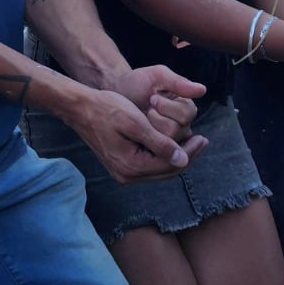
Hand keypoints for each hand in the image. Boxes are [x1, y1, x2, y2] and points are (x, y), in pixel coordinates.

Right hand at [66, 88, 208, 184]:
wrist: (80, 108)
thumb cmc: (107, 109)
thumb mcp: (136, 123)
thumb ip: (160, 143)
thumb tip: (183, 160)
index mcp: (132, 166)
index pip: (170, 166)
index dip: (190, 153)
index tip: (203, 138)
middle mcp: (127, 175)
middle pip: (166, 172)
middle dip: (186, 157)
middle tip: (203, 140)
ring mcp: (123, 173)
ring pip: (159, 170)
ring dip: (176, 157)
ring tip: (192, 142)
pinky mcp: (121, 166)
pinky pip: (149, 165)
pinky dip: (163, 156)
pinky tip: (172, 144)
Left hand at [107, 64, 204, 141]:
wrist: (116, 95)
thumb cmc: (137, 83)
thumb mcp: (157, 76)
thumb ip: (178, 82)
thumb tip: (203, 90)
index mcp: (186, 107)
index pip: (187, 115)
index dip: (167, 107)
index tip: (152, 98)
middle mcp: (183, 125)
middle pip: (177, 131)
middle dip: (156, 118)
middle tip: (146, 109)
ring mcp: (170, 140)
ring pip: (166, 143)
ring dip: (150, 128)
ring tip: (142, 118)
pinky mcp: (157, 150)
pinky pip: (156, 153)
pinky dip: (146, 140)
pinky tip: (139, 131)